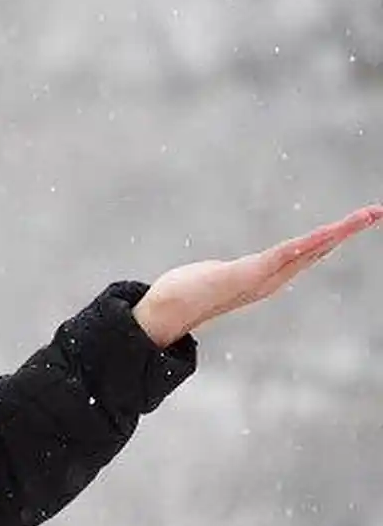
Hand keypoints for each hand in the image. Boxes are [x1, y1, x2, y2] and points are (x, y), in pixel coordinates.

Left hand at [132, 205, 382, 347]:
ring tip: (367, 216)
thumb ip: (225, 276)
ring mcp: (260, 278)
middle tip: (376, 212)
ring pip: (308, 251)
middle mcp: (269, 279)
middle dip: (348, 231)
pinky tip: (328, 233)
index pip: (305, 253)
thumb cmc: (184, 296)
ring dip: (338, 233)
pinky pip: (284, 255)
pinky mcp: (247, 275)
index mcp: (264, 276)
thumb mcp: (214, 277)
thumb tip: (220, 275)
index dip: (332, 238)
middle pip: (317, 250)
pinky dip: (308, 244)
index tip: (357, 222)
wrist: (164, 313)